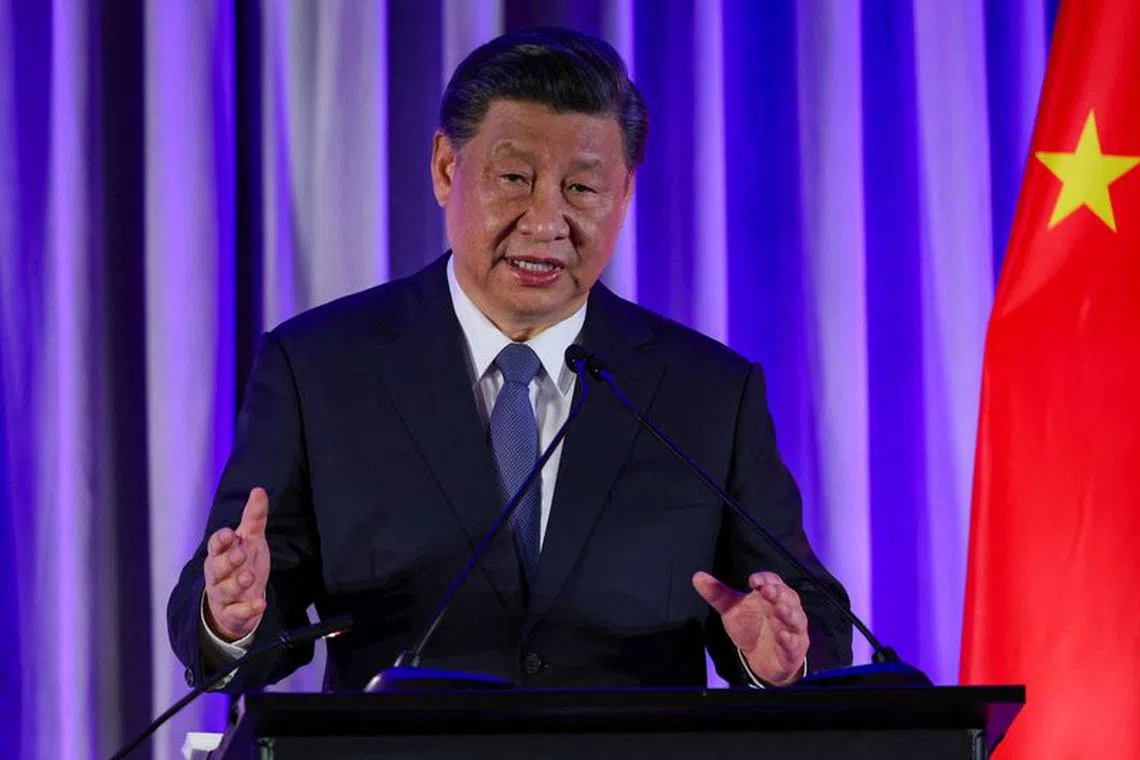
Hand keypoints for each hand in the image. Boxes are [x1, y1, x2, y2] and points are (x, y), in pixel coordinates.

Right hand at [204, 487, 270, 641]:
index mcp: (221, 554)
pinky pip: (237, 613)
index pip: (216, 545)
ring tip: (250, 577)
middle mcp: (218, 575)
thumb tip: (259, 490)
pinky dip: (248, 609)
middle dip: (228, 561)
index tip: (229, 534)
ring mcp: (224, 595)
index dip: (221, 540)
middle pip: (217, 567)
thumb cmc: (242, 564)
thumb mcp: (251, 540)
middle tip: (241, 554)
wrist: (238, 601)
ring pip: (224, 590)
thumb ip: (254, 517)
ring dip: (237, 584)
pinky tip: (261, 603)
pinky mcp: (232, 614)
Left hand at [693, 570, 808, 685]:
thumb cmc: (750, 627)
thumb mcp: (732, 609)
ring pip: (796, 618)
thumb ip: (717, 594)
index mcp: (772, 595)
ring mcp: (792, 629)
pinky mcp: (794, 649)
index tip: (753, 580)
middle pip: (787, 596)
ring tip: (780, 609)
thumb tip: (697, 576)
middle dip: (778, 593)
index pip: (772, 581)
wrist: (760, 659)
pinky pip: (794, 644)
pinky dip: (790, 640)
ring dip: (789, 613)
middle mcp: (786, 609)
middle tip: (767, 590)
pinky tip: (783, 636)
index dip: (765, 579)